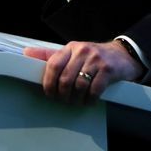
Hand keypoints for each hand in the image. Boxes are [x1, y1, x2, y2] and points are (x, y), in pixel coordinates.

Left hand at [24, 41, 143, 103]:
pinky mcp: (108, 70)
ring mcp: (96, 60)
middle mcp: (82, 51)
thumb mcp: (72, 52)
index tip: (49, 93)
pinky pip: (94, 90)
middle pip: (65, 78)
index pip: (53, 64)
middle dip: (62, 94)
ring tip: (77, 102)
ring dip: (76, 99)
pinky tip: (89, 101)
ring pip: (79, 85)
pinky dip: (90, 99)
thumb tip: (26, 53)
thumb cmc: (94, 56)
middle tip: (64, 100)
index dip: (48, 82)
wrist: (123, 55)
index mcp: (70, 48)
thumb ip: (50, 55)